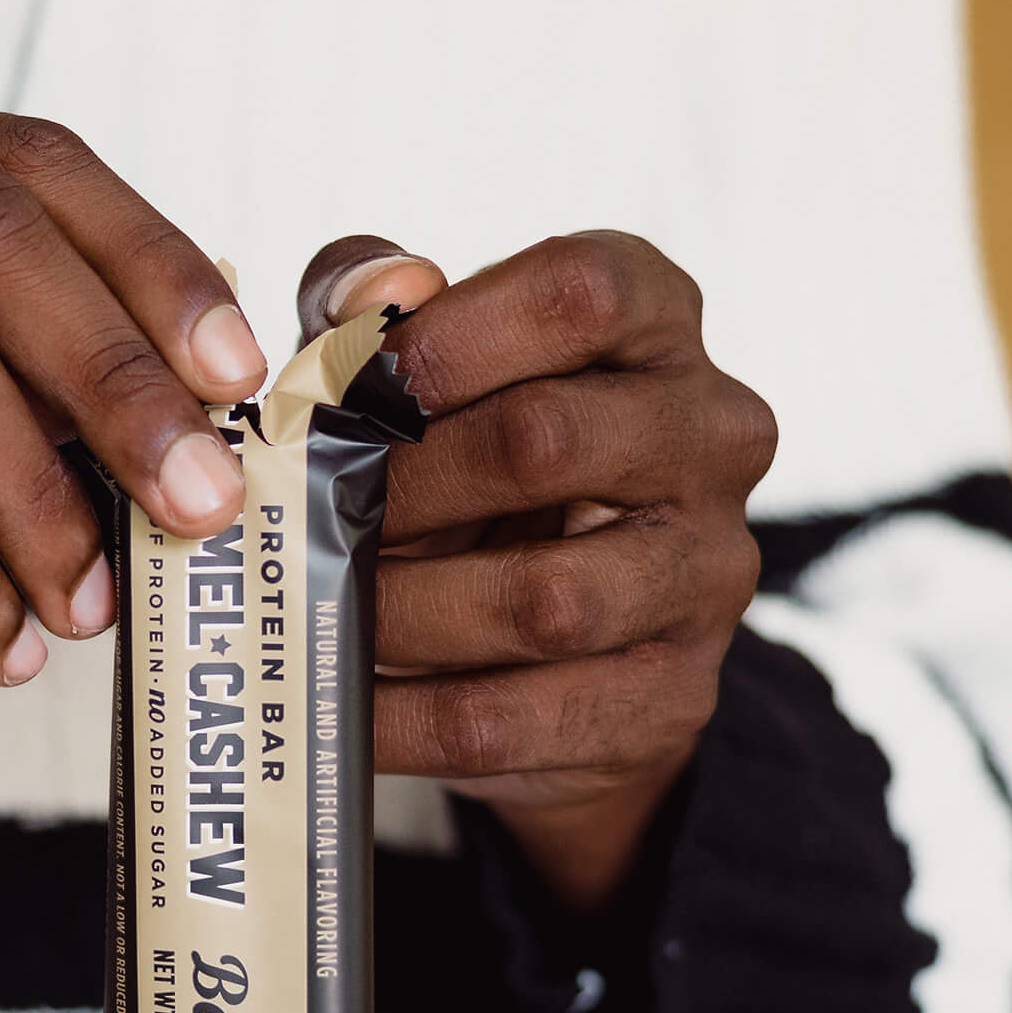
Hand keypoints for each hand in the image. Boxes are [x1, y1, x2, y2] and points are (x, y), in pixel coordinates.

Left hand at [298, 232, 775, 908]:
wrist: (554, 632)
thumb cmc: (466, 457)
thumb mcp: (417, 363)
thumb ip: (371, 304)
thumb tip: (371, 298)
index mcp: (657, 323)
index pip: (579, 292)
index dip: (444, 336)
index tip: (341, 388)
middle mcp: (714, 435)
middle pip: (542, 441)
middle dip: (395, 486)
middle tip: (297, 516)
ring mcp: (707, 572)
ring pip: (541, 601)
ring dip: (398, 614)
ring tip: (311, 612)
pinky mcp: (672, 696)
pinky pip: (516, 718)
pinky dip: (404, 719)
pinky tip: (339, 708)